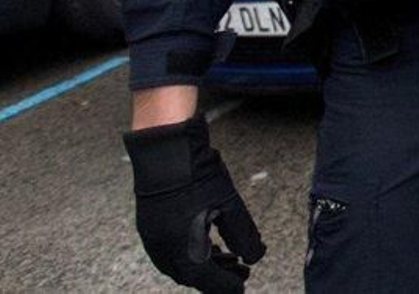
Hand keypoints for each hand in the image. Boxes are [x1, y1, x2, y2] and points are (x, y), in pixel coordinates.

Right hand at [124, 117, 264, 292]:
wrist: (165, 150)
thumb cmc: (196, 175)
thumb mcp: (229, 205)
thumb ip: (244, 235)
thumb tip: (255, 256)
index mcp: (182, 251)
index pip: (208, 281)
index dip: (228, 286)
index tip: (242, 285)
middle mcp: (163, 251)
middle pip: (193, 277)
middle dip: (219, 277)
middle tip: (242, 271)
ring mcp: (153, 239)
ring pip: (181, 266)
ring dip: (205, 266)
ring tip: (230, 258)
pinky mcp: (151, 226)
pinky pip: (171, 252)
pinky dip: (190, 254)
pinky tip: (207, 244)